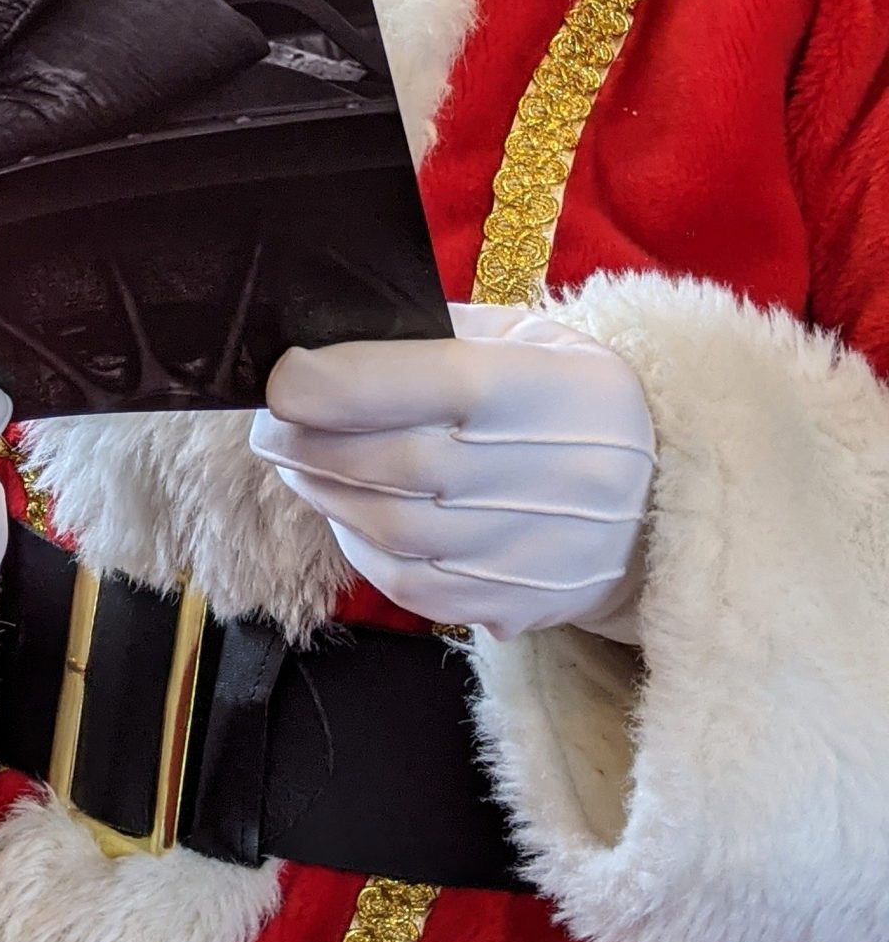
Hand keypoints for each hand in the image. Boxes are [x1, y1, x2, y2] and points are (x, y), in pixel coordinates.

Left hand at [248, 305, 655, 639]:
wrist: (670, 499)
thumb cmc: (573, 398)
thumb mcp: (530, 339)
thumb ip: (439, 335)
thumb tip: (330, 344)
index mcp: (560, 390)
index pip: (443, 384)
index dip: (350, 383)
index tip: (284, 377)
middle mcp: (560, 477)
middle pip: (404, 466)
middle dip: (315, 441)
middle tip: (271, 421)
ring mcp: (543, 553)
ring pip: (399, 532)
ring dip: (328, 492)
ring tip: (300, 459)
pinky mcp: (523, 606)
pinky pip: (416, 586)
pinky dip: (362, 548)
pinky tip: (346, 510)